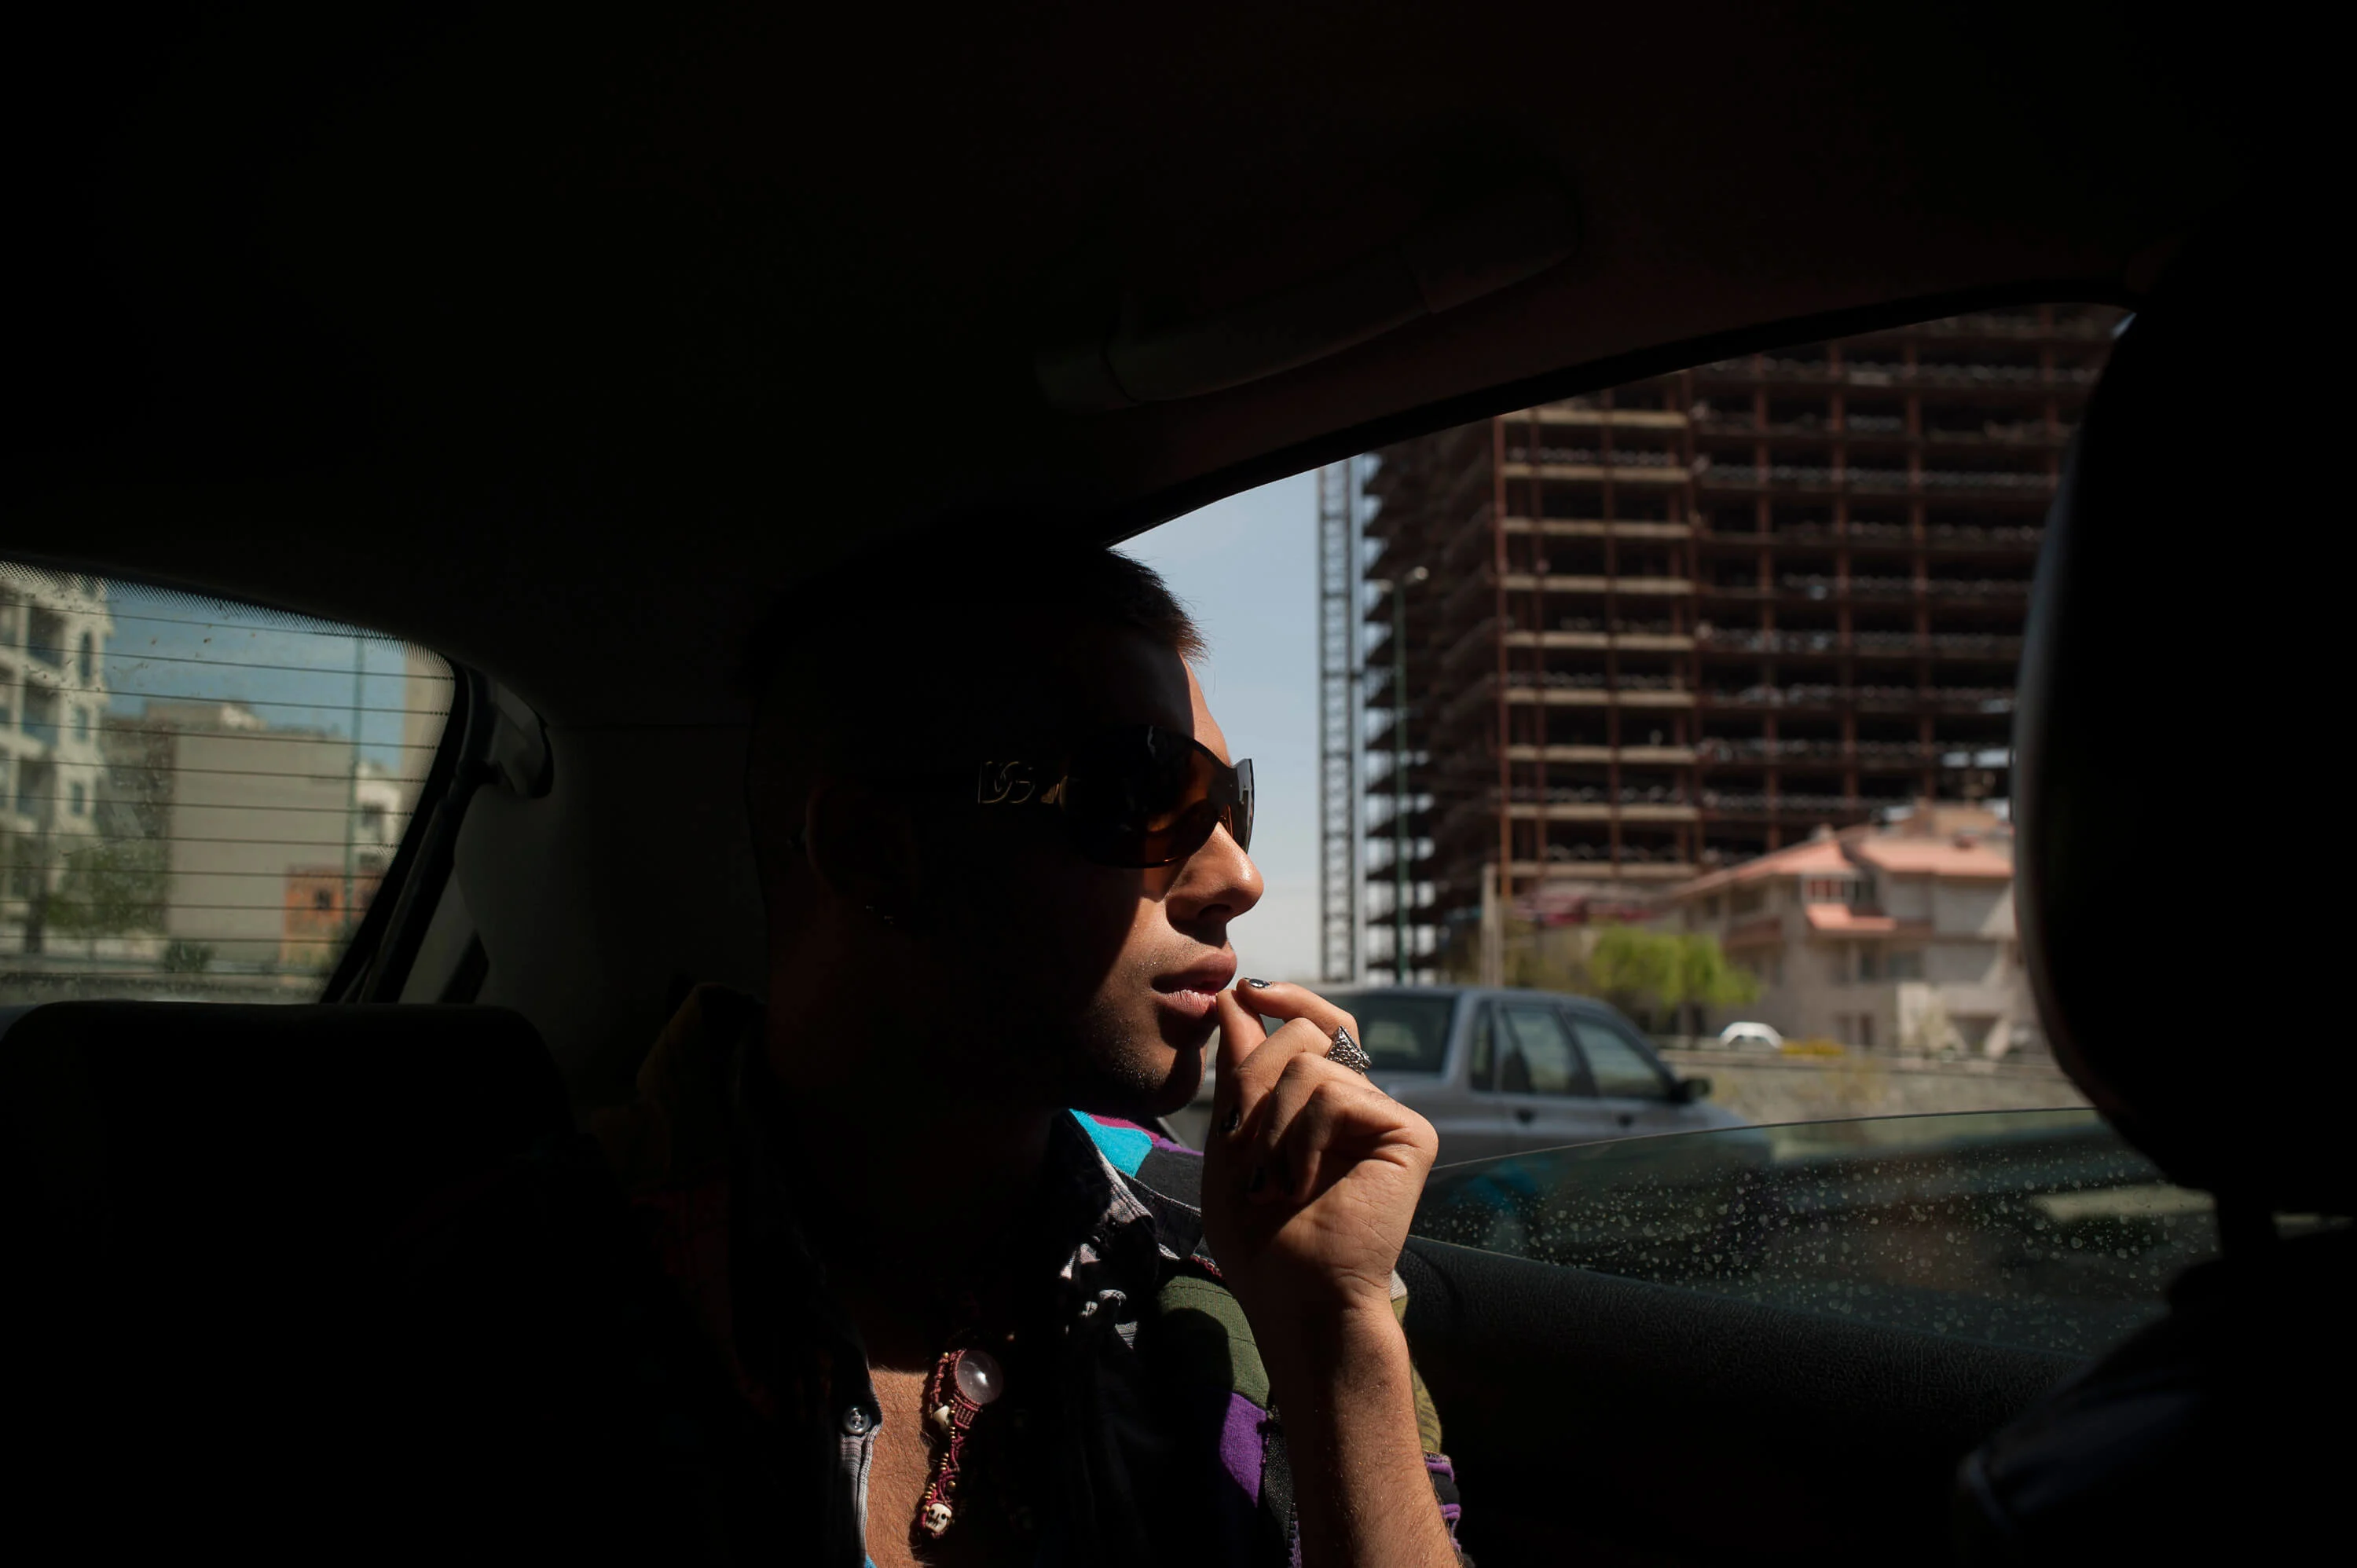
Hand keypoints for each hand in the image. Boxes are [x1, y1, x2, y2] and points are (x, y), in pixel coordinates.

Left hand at [1199, 981, 1439, 1331]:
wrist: (1296, 1297)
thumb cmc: (1260, 1239)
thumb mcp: (1232, 1140)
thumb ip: (1239, 1068)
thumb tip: (1234, 994)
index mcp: (1325, 1106)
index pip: (1315, 1027)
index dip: (1286, 999)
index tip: (1244, 990)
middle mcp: (1362, 1105)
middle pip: (1304, 1034)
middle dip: (1255, 1085)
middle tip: (1249, 1152)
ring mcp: (1388, 1118)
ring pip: (1311, 1064)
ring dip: (1272, 1126)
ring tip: (1278, 1181)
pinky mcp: (1410, 1134)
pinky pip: (1336, 1093)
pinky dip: (1303, 1138)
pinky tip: (1306, 1183)